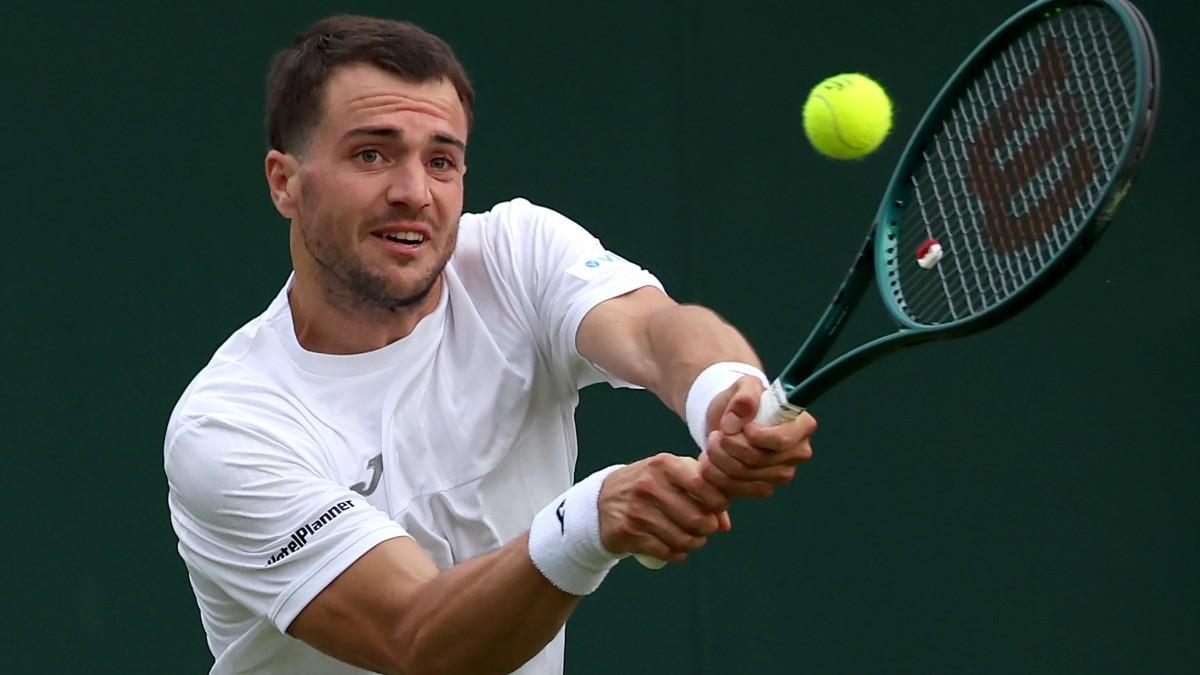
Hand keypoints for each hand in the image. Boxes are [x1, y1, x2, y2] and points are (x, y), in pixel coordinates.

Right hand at [597, 454, 732, 563]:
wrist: (602, 500)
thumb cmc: (649, 485)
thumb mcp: (672, 475)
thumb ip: (704, 490)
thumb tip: (724, 524)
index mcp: (663, 464)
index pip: (703, 485)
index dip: (718, 502)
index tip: (718, 507)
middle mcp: (649, 485)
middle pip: (697, 518)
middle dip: (708, 528)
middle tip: (705, 528)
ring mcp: (637, 510)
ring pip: (683, 539)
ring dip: (694, 543)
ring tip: (693, 538)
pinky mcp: (628, 532)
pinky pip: (666, 552)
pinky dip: (677, 554)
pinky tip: (677, 549)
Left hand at [699, 375, 816, 498]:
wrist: (729, 422)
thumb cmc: (741, 403)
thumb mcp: (742, 386)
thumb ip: (744, 395)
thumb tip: (740, 415)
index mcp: (802, 426)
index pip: (782, 440)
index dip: (756, 436)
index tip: (741, 426)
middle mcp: (797, 453)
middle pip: (758, 459)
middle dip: (728, 446)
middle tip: (715, 434)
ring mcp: (781, 473)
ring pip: (743, 475)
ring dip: (718, 460)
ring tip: (710, 444)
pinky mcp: (763, 488)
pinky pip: (736, 489)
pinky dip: (716, 476)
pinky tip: (710, 461)